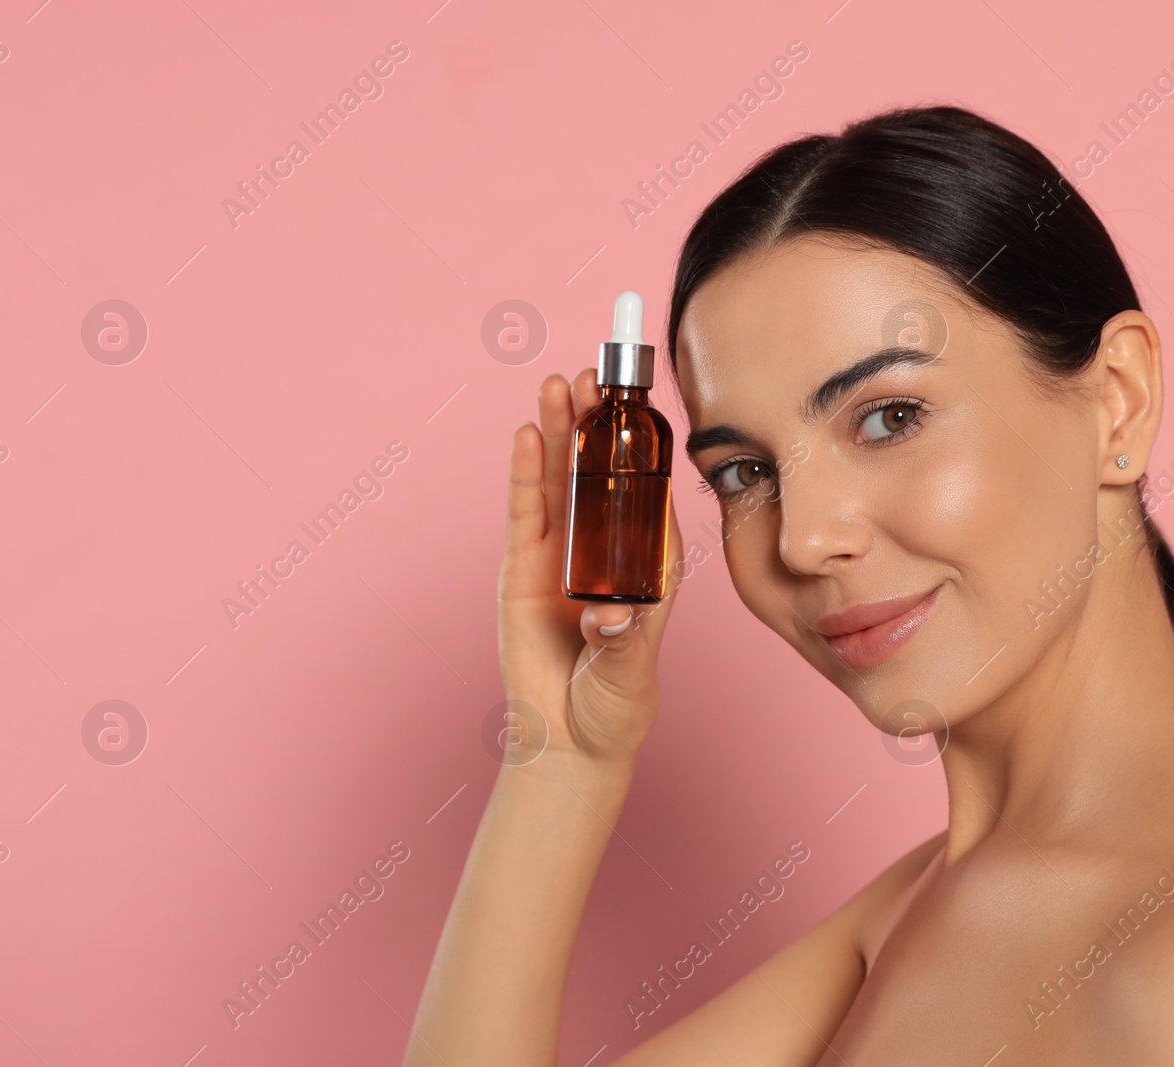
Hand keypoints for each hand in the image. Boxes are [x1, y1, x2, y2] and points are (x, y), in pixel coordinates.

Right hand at [495, 367, 684, 767]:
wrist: (569, 744)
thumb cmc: (614, 708)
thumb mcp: (630, 673)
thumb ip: (621, 645)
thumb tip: (608, 619)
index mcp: (649, 562)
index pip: (650, 490)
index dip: (646, 444)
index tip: (646, 398)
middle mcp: (606, 549)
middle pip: (600, 471)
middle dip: (598, 421)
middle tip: (596, 371)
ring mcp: (562, 556)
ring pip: (561, 480)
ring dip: (560, 432)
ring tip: (559, 383)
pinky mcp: (523, 570)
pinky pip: (525, 513)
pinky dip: (525, 475)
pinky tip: (527, 435)